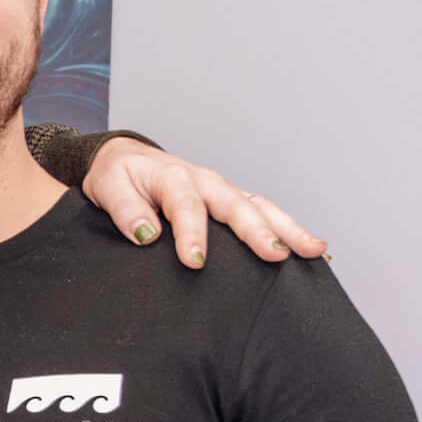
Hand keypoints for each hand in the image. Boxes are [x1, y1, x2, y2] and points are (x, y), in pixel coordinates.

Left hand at [81, 139, 328, 268]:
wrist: (124, 160)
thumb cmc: (118, 176)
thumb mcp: (108, 188)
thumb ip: (125, 209)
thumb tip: (146, 233)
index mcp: (174, 178)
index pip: (186, 207)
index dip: (191, 235)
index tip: (194, 261)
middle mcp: (205, 182)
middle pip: (237, 205)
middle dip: (259, 230)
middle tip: (277, 255)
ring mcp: (222, 191)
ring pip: (260, 207)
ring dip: (288, 228)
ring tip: (314, 249)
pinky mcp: (230, 202)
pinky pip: (262, 213)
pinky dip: (286, 229)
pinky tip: (307, 248)